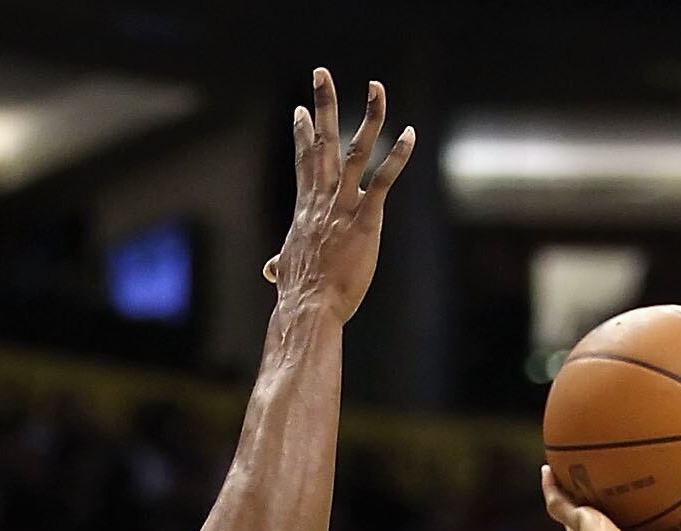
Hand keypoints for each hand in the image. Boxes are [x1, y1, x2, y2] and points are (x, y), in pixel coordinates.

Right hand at [262, 72, 413, 325]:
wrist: (309, 307)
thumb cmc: (300, 294)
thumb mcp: (288, 270)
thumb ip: (281, 262)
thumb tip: (271, 268)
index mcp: (306, 207)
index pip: (304, 161)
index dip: (304, 133)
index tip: (302, 109)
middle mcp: (323, 198)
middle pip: (323, 141)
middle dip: (324, 104)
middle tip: (322, 72)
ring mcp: (343, 206)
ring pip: (355, 150)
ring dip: (369, 117)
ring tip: (376, 87)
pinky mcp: (365, 220)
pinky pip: (383, 180)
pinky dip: (397, 156)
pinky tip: (409, 135)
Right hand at [541, 469, 680, 530]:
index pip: (631, 524)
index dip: (634, 512)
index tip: (638, 494)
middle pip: (600, 514)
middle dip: (598, 498)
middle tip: (599, 477)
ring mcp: (588, 528)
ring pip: (573, 506)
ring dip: (568, 488)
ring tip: (563, 465)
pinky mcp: (575, 521)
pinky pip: (558, 501)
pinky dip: (551, 486)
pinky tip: (547, 466)